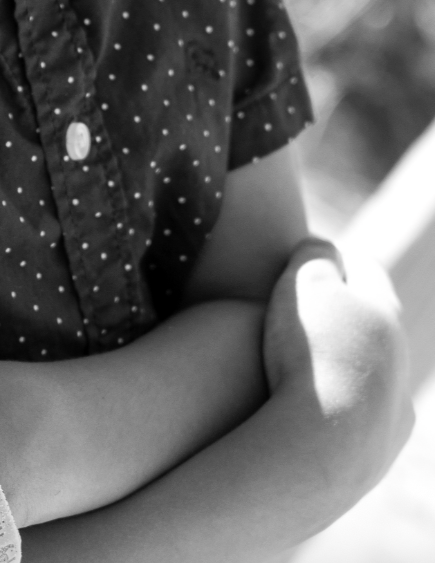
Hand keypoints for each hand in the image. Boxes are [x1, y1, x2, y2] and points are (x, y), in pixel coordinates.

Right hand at [262, 236, 413, 500]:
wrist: (322, 451)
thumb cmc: (310, 354)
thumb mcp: (302, 285)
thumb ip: (312, 257)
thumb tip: (322, 252)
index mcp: (385, 312)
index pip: (362, 267)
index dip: (330, 256)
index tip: (303, 256)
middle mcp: (401, 359)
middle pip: (373, 322)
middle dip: (342, 311)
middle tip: (301, 308)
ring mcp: (397, 407)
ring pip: (374, 373)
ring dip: (346, 362)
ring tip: (305, 363)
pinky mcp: (384, 448)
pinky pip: (364, 415)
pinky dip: (342, 404)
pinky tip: (314, 408)